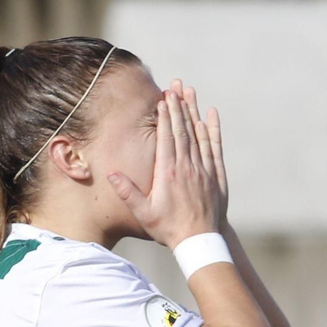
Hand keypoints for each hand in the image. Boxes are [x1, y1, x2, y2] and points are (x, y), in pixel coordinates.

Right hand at [107, 83, 226, 249]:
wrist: (200, 241)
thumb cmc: (168, 228)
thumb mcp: (144, 213)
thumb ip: (128, 192)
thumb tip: (111, 173)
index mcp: (168, 173)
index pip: (167, 138)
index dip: (165, 116)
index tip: (164, 98)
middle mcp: (187, 167)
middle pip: (182, 130)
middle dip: (178, 106)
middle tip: (175, 86)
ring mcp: (203, 170)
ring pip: (198, 134)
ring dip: (193, 112)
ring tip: (190, 92)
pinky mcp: (215, 175)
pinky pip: (213, 147)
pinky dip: (211, 130)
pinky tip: (210, 115)